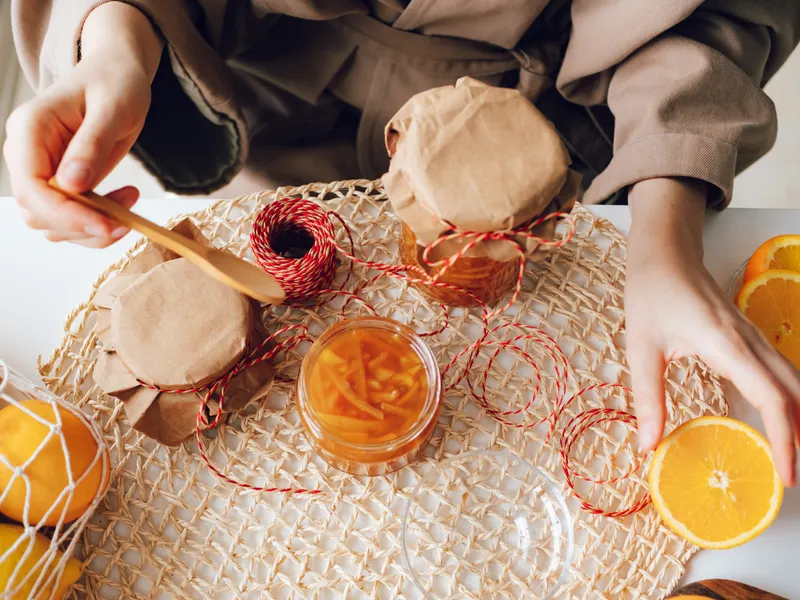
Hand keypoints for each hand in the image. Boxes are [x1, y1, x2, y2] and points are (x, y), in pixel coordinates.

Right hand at [3, 2, 161, 247]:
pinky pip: (68, 217)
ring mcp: (39, 169)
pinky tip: (123, 202)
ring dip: (91, 229)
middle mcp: (25, 152)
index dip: (66, 215)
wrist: (116, 75)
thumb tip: (71, 184)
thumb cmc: (116, 83)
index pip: (32, 187)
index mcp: (30, 128)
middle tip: (127, 221)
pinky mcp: (57, 182)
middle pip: (38, 211)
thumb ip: (92, 145)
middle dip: (82, 226)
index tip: (106, 226)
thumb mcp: (113, 108)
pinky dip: (95, 222)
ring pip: (52, 222)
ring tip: (130, 205)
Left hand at [626, 178, 798, 486]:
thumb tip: (650, 445)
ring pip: (793, 381)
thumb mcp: (642, 347)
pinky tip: (779, 419)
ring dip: (799, 417)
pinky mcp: (748, 337)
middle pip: (796, 393)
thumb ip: (648, 397)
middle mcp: (751, 343)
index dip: (785, 439)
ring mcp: (754, 338)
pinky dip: (788, 399)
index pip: (773, 399)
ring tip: (790, 456)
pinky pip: (779, 372)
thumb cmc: (652, 293)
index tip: (785, 474)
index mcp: (728, 347)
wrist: (665, 252)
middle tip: (791, 476)